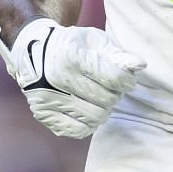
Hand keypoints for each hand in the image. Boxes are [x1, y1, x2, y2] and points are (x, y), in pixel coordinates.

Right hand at [0, 19, 144, 137]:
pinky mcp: (43, 113)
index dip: (127, 81)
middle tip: (110, 88)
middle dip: (115, 95)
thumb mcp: (95, 41)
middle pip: (106, 99)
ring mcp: (48, 97)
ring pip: (95, 117)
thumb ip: (119, 55)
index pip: (115, 78)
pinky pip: (76, 130)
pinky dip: (89, 124)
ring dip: (104, 110)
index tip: (125, 79)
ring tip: (100, 98)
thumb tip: (140, 66)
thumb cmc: (72, 45)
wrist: (32, 51)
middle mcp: (57, 77)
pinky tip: (88, 110)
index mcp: (72, 56)